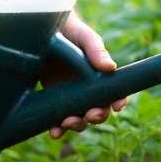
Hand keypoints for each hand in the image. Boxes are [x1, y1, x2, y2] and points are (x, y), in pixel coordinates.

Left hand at [43, 13, 127, 138]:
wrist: (42, 30)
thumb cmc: (69, 31)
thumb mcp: (83, 37)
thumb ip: (96, 50)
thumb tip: (111, 67)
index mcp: (100, 75)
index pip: (115, 93)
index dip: (118, 101)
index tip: (117, 106)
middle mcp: (87, 89)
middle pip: (98, 111)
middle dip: (97, 116)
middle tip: (91, 114)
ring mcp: (70, 96)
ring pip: (79, 119)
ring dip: (77, 125)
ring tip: (68, 122)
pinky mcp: (53, 100)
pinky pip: (57, 119)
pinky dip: (58, 128)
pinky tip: (55, 131)